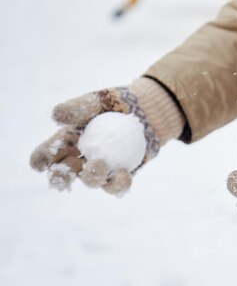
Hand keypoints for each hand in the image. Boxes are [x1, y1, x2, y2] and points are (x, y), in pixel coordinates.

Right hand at [30, 78, 183, 195]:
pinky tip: (124, 175)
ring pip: (91, 181)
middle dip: (59, 178)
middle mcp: (80, 158)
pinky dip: (120, 183)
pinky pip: (118, 185)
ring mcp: (101, 169)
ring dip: (92, 177)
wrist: (146, 109)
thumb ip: (77, 108)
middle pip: (64, 174)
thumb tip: (56, 116)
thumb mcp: (96, 100)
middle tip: (62, 176)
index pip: (47, 153)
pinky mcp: (121, 175)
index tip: (42, 163)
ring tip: (99, 165)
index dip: (41, 159)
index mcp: (67, 142)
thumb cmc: (115, 102)